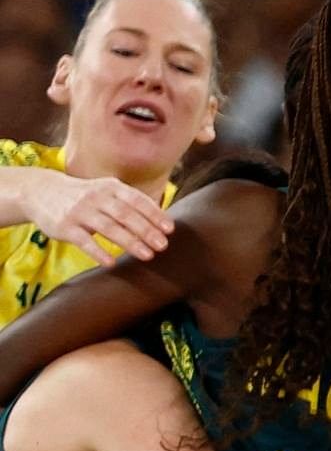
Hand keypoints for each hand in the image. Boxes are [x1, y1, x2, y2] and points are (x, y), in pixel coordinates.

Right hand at [28, 172, 171, 262]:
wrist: (41, 191)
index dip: (155, 214)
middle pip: (126, 215)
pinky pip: (84, 241)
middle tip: (163, 246)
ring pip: (109, 228)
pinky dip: (98, 252)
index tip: (169, 229)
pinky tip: (112, 263)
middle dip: (147, 231)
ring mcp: (79, 212)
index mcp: (111, 187)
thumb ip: (130, 203)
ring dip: (130, 242)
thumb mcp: (106, 190)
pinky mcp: (64, 227)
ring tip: (148, 255)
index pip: (137, 200)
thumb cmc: (85, 196)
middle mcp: (96, 197)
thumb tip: (163, 222)